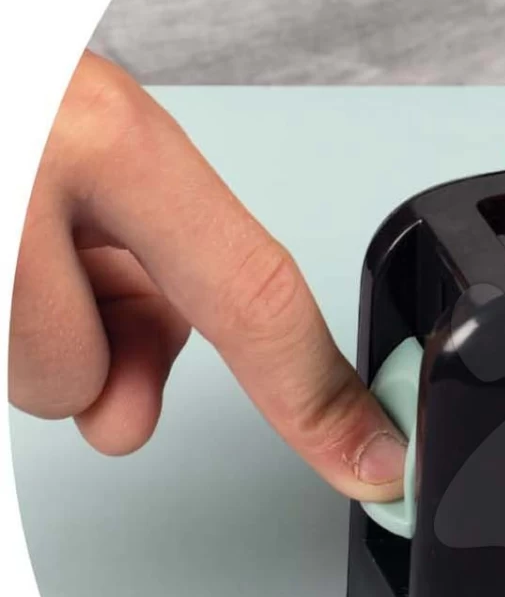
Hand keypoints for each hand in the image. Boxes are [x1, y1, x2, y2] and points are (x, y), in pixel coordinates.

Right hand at [9, 51, 405, 500]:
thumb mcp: (83, 144)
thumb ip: (139, 269)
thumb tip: (124, 417)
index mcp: (95, 132)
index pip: (251, 297)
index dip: (317, 401)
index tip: (376, 464)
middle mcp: (17, 181)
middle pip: (89, 373)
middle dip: (78, 341)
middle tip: (58, 260)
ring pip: (18, 384)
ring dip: (11, 330)